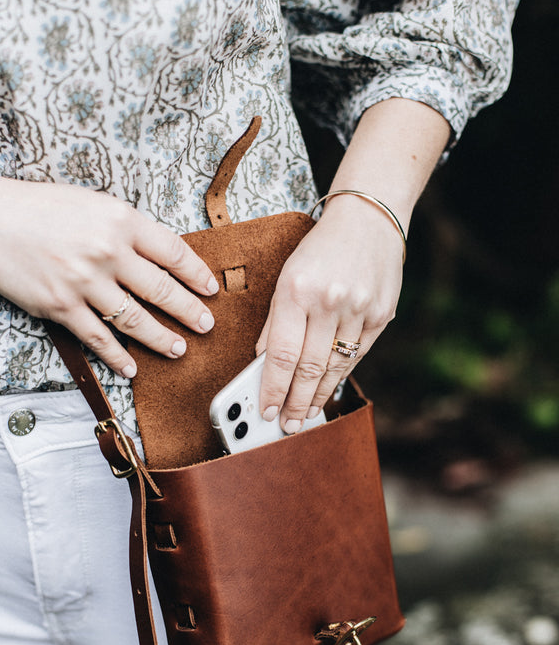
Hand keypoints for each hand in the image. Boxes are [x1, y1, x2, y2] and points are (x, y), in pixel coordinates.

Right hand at [0, 174, 217, 376]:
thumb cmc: (41, 209)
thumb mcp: (94, 205)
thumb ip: (128, 230)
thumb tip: (163, 258)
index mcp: (120, 220)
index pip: (172, 252)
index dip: (196, 274)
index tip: (211, 289)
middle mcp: (106, 251)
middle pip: (161, 289)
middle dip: (189, 311)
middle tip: (206, 324)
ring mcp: (83, 282)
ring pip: (135, 319)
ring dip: (161, 338)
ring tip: (178, 349)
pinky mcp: (61, 306)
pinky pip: (98, 338)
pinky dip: (118, 356)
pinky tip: (132, 367)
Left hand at [256, 194, 404, 430]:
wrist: (369, 219)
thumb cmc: (320, 249)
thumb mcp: (286, 277)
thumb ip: (275, 321)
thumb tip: (264, 363)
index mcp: (296, 290)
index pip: (281, 354)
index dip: (272, 388)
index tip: (264, 410)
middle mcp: (329, 301)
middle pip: (309, 368)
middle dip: (295, 402)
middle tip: (286, 425)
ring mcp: (359, 310)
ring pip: (334, 367)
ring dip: (318, 396)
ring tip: (305, 415)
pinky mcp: (381, 315)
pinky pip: (357, 356)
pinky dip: (340, 376)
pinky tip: (329, 390)